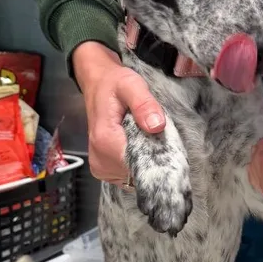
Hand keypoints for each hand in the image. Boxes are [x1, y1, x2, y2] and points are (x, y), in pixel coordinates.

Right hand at [72, 41, 165, 183]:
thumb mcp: (131, 85)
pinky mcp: (105, 171)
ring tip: (144, 140)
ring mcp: (102, 169)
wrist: (98, 84)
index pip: (139, 166)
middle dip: (153, 159)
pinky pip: (128, 177)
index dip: (157, 158)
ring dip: (145, 162)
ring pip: (135, 177)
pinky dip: (137, 166)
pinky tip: (138, 148)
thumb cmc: (114, 84)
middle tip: (155, 136)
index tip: (165, 144)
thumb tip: (156, 125)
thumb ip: (144, 104)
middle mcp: (100, 160)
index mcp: (105, 141)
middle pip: (138, 173)